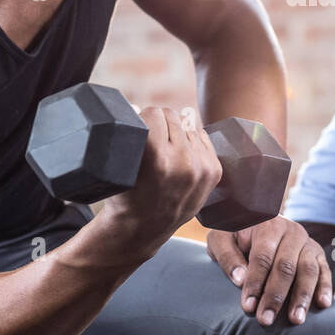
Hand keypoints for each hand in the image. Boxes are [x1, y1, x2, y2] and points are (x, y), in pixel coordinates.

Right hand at [98, 106, 220, 255]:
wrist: (143, 228)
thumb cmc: (125, 193)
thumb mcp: (120, 163)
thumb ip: (133, 133)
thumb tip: (141, 106)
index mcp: (156, 157)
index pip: (154, 112)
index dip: (144, 119)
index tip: (140, 129)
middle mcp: (182, 161)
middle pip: (172, 116)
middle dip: (160, 125)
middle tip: (152, 142)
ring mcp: (201, 167)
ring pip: (189, 126)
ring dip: (177, 134)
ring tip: (166, 154)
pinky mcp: (214, 171)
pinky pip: (202, 138)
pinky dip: (191, 143)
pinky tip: (180, 158)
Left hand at [206, 217, 332, 326]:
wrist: (256, 220)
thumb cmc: (235, 235)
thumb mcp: (221, 238)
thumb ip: (227, 256)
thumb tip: (240, 280)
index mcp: (267, 224)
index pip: (263, 257)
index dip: (255, 282)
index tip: (248, 306)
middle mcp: (291, 231)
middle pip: (286, 266)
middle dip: (275, 296)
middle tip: (265, 320)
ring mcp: (307, 242)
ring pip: (308, 270)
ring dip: (302, 296)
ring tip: (295, 320)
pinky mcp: (318, 253)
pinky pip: (325, 271)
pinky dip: (325, 287)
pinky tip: (322, 305)